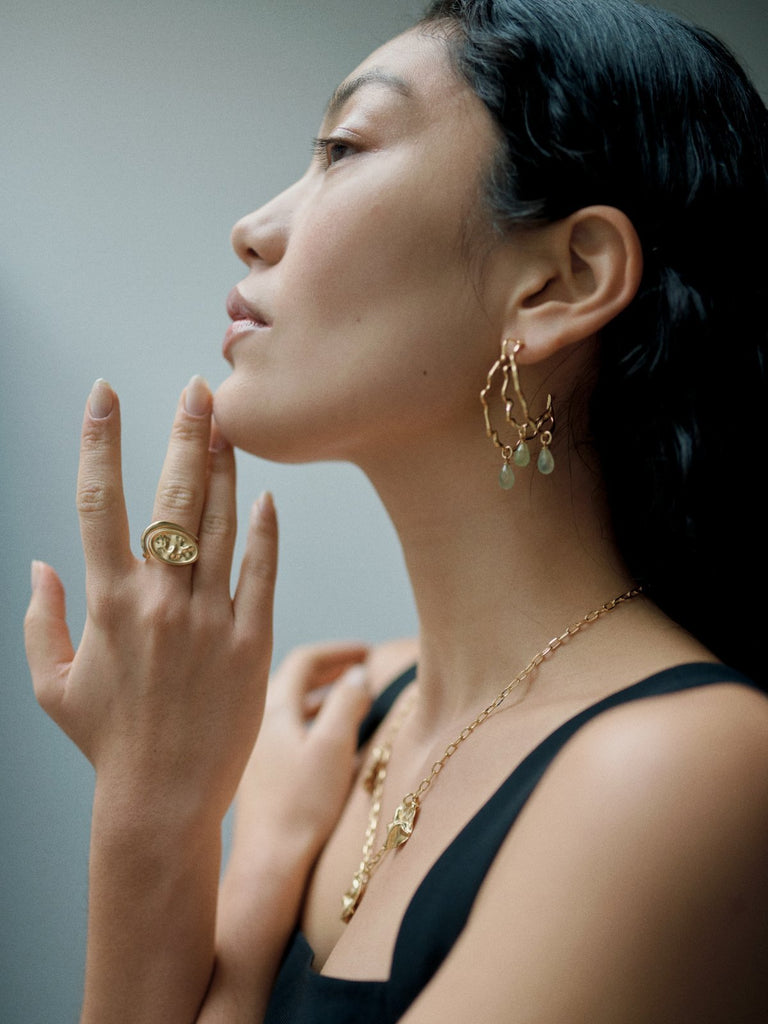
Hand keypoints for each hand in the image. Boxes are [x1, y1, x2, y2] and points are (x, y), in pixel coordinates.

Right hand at [24, 376, 276, 824]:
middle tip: (199, 389)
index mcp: (107, 603)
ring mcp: (210, 620)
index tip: (105, 393)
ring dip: (226, 471)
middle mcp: (160, 601)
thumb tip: (39, 562)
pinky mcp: (251, 644)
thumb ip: (40, 619)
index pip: (99, 501)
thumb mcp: (51, 684)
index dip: (101, 440)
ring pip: (220, 527)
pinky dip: (263, 533)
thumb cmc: (105, 741)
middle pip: (173, 499)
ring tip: (231, 428)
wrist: (160, 799)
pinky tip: (266, 498)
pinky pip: (261, 574)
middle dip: (185, 435)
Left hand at [228, 643, 373, 872]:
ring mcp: (254, 748)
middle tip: (361, 668)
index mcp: (272, 707)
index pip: (304, 659)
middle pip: (293, 680)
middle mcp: (256, 721)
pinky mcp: (257, 774)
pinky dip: (311, 723)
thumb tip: (358, 674)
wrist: (268, 863)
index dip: (339, 652)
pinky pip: (286, 733)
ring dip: (321, 698)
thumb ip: (348, 702)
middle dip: (330, 670)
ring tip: (351, 699)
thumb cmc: (302, 804)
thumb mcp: (333, 745)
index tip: (368, 653)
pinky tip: (329, 740)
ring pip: (290, 708)